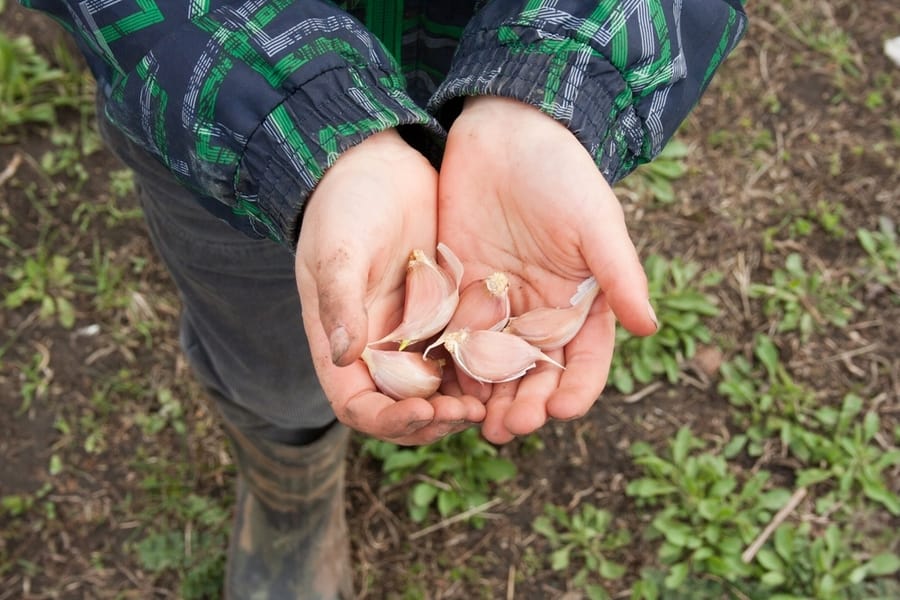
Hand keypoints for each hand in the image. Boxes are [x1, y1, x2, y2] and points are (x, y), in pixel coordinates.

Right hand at [296, 130, 483, 444]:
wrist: (378, 162)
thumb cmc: (345, 203)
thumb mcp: (339, 248)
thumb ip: (340, 300)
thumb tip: (343, 355)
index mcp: (343, 341)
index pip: (358, 405)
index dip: (388, 420)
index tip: (423, 410)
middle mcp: (378, 346)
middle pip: (403, 407)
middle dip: (434, 419)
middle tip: (469, 413)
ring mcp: (414, 332)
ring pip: (439, 387)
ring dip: (463, 402)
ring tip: (494, 402)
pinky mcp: (445, 312)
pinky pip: (464, 352)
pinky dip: (482, 368)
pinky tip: (510, 368)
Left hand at [438, 97, 657, 443]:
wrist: (504, 132)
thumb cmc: (560, 172)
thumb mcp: (594, 220)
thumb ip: (619, 272)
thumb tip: (649, 327)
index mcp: (581, 302)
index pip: (585, 359)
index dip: (578, 388)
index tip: (564, 411)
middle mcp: (539, 313)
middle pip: (536, 373)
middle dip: (527, 404)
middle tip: (510, 428)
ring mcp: (497, 307)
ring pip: (494, 367)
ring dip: (488, 398)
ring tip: (479, 425)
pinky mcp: (457, 294)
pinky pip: (454, 339)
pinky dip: (451, 368)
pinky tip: (441, 389)